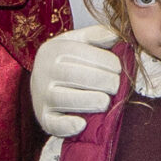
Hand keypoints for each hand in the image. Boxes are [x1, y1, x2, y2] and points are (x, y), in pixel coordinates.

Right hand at [31, 24, 120, 138]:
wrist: (42, 85)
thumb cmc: (67, 62)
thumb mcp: (78, 42)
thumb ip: (97, 36)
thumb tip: (116, 35)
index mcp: (53, 50)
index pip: (81, 53)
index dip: (106, 61)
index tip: (119, 68)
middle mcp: (44, 72)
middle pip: (77, 76)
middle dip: (104, 81)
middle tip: (116, 86)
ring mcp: (42, 96)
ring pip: (68, 99)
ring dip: (93, 101)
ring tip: (105, 101)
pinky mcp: (44, 119)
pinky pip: (55, 124)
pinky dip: (69, 125)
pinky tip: (82, 123)